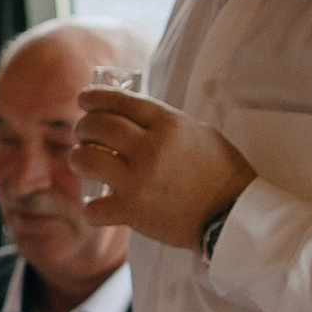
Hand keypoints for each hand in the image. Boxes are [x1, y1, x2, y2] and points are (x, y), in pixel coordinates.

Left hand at [70, 91, 252, 251]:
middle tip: (83, 132)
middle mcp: (150, 149)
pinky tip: (100, 204)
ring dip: (79, 158)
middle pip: (97, 126)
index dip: (95, 98)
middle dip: (84, 126)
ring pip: (86, 160)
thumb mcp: (197, 130)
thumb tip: (129, 113)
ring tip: (83, 161)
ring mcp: (138, 181)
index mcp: (168, 124)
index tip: (84, 99)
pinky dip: (92, 208)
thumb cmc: (220, 170)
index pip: (119, 101)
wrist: (232, 213)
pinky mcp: (133, 212)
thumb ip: (163, 121)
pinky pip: (93, 207)